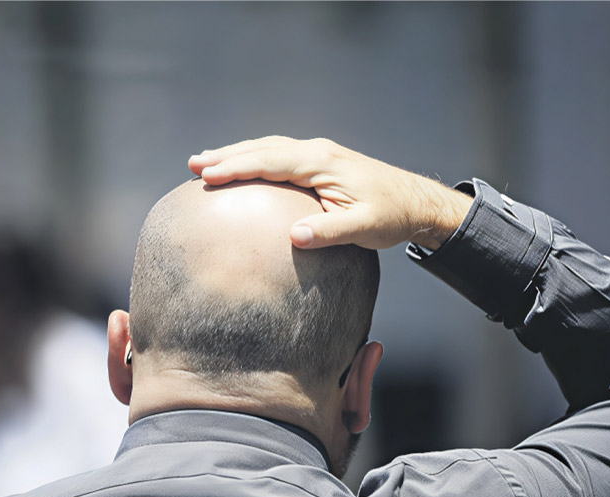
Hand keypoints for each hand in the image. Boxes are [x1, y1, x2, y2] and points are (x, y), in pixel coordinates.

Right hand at [188, 136, 470, 250]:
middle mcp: (317, 151)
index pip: (269, 161)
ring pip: (269, 148)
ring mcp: (319, 154)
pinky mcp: (322, 162)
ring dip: (238, 154)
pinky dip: (256, 159)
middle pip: (262, 148)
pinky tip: (245, 170)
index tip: (207, 175)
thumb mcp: (364, 228)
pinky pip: (280, 156)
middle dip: (226, 155)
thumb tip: (294, 236)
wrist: (416, 202)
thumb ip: (330, 231)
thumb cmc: (391, 216)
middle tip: (193, 165)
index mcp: (321, 163)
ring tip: (207, 163)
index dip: (235, 167)